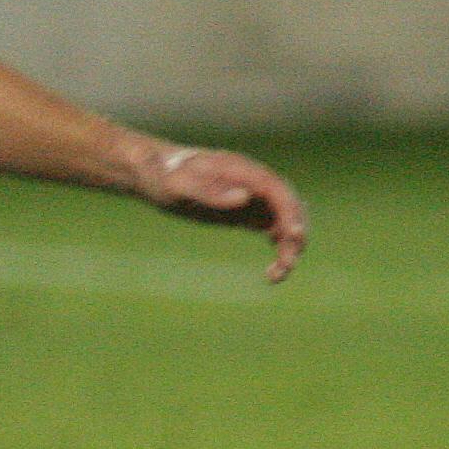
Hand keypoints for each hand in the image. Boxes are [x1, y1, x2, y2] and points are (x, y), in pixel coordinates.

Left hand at [136, 144, 309, 281]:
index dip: (291, 213)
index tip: (294, 237)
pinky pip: (273, 228)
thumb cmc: (164, 175)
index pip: (279, 191)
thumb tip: (244, 198)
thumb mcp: (179, 184)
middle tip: (284, 266)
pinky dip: (279, 247)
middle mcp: (254, 183)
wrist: (153, 172)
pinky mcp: (245, 211)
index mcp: (243, 172)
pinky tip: (271, 272)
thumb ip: (209, 191)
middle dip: (295, 235)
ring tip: (275, 276)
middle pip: (290, 208)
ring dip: (289, 247)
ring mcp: (252, 197)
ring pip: (285, 221)